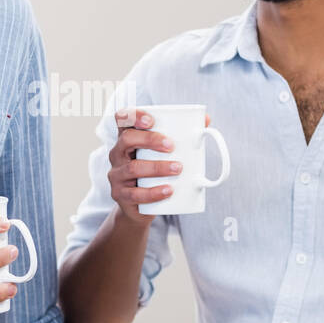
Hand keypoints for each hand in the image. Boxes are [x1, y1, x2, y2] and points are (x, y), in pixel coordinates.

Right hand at [108, 109, 211, 224]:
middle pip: (126, 139)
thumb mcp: (163, 154)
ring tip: (178, 168)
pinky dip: (154, 192)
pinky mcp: (121, 195)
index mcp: (128, 139)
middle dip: (149, 139)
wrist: (142, 207)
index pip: (122, 119)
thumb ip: (181, 136)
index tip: (151, 121)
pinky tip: (169, 190)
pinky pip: (135, 194)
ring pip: (133, 167)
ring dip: (157, 167)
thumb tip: (206, 120)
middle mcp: (117, 154)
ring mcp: (117, 175)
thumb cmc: (155, 174)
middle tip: (171, 146)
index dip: (133, 115)